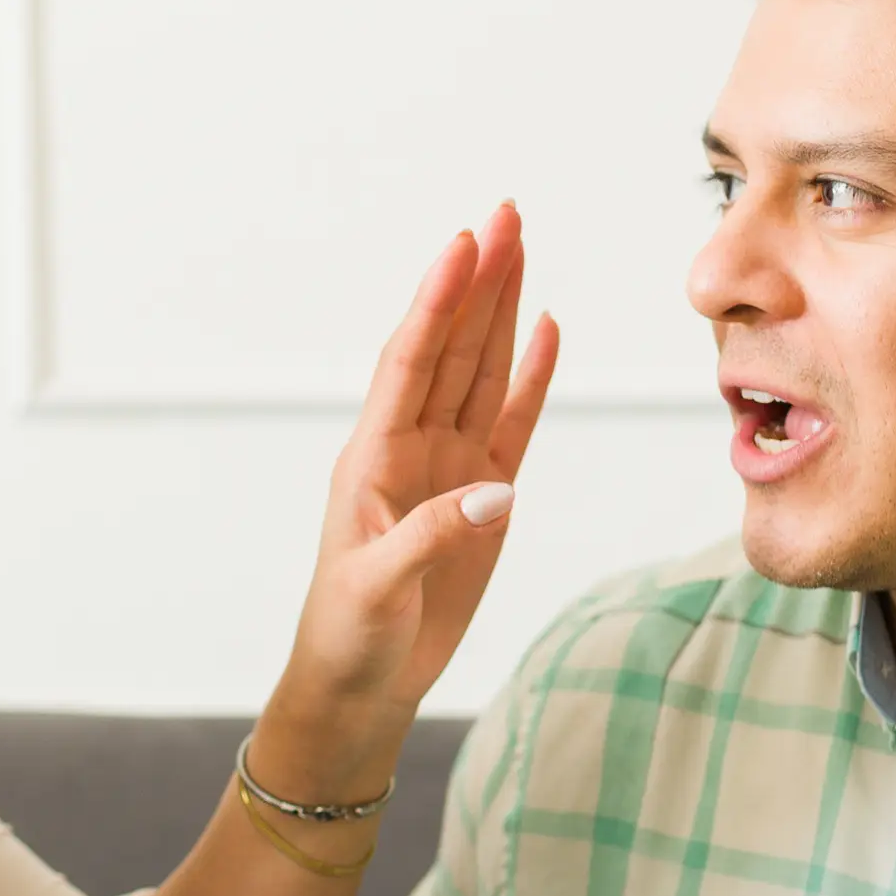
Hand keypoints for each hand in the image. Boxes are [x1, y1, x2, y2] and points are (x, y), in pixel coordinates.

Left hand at [265, 203, 559, 791]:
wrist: (361, 683)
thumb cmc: (349, 634)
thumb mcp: (376, 588)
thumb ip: (430, 536)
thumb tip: (494, 493)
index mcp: (373, 457)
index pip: (410, 361)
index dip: (437, 302)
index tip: (463, 244)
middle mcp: (411, 447)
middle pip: (451, 346)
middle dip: (476, 280)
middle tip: (505, 212)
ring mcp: (450, 468)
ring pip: (481, 371)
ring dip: (500, 310)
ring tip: (520, 245)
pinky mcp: (484, 499)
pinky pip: (511, 423)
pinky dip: (531, 377)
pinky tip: (546, 328)